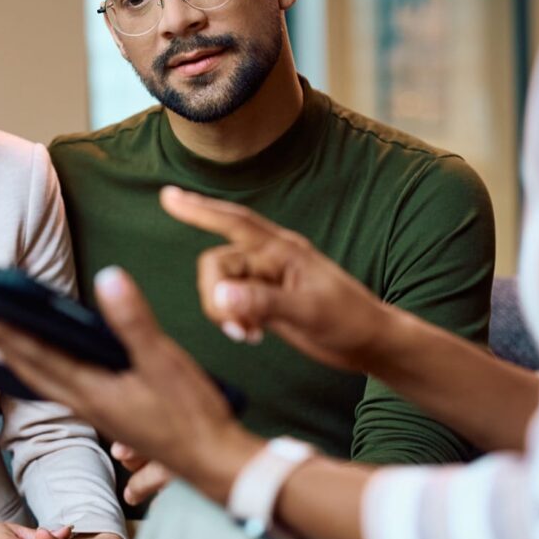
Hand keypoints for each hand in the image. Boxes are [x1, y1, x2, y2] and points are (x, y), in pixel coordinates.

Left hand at [0, 267, 260, 504]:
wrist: (213, 462)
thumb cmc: (192, 414)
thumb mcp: (165, 360)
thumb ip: (134, 321)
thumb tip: (108, 277)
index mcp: (94, 391)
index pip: (39, 356)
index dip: (8, 333)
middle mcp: (89, 405)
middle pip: (35, 372)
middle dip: (5, 347)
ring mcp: (101, 415)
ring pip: (49, 385)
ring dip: (23, 364)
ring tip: (2, 348)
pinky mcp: (114, 419)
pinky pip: (68, 393)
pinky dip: (50, 376)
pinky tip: (54, 370)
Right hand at [161, 186, 392, 373]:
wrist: (371, 342)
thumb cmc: (349, 320)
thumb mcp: (307, 311)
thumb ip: (262, 302)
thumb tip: (219, 296)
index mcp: (281, 249)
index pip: (232, 222)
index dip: (198, 209)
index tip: (168, 196)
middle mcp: (270, 258)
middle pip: (217, 264)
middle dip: (215, 296)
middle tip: (237, 329)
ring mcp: (267, 278)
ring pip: (221, 285)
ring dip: (223, 312)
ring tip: (248, 335)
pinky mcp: (266, 299)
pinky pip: (232, 301)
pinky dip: (232, 319)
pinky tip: (251, 336)